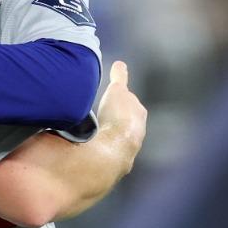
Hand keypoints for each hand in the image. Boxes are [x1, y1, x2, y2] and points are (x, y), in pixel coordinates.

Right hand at [96, 61, 147, 177]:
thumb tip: (120, 64)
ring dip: (108, 137)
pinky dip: (99, 148)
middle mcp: (137, 133)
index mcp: (138, 114)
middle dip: (117, 122)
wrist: (116, 145)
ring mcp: (127, 149)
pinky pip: (105, 152)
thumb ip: (119, 77)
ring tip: (94, 134)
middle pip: (126, 125)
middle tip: (104, 118)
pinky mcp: (114, 163)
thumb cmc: (119, 116)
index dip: (122, 103)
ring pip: (117, 140)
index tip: (114, 103)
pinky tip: (89, 148)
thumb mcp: (117, 90)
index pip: (131, 106)